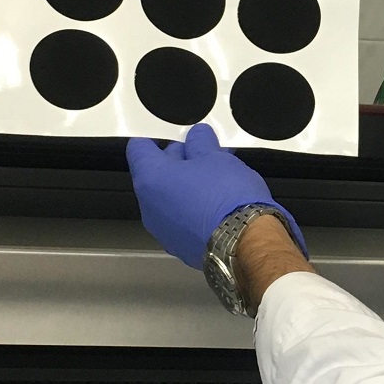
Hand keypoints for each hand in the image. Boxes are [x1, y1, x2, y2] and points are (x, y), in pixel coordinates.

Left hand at [126, 124, 304, 269]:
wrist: (244, 243)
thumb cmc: (226, 197)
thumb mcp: (215, 157)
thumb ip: (200, 142)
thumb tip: (197, 137)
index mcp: (151, 179)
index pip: (138, 149)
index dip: (156, 139)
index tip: (174, 137)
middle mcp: (149, 207)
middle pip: (155, 175)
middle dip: (178, 162)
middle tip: (206, 155)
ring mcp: (163, 231)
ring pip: (170, 199)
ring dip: (188, 186)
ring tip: (218, 179)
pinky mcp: (180, 247)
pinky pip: (181, 220)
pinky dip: (193, 209)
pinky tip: (218, 204)